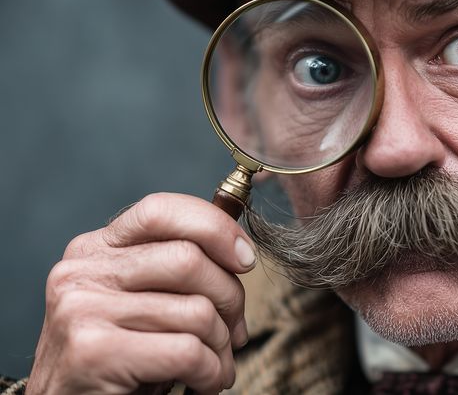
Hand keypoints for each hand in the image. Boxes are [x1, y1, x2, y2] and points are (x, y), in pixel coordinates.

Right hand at [26, 193, 257, 394]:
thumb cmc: (118, 361)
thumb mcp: (141, 303)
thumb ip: (174, 270)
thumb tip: (240, 252)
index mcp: (95, 249)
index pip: (162, 210)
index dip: (215, 227)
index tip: (245, 259)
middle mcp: (82, 271)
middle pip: (189, 259)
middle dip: (230, 299)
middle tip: (233, 332)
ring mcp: (82, 308)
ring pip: (196, 310)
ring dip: (221, 346)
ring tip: (215, 366)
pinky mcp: (93, 351)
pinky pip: (187, 351)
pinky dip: (210, 373)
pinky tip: (202, 383)